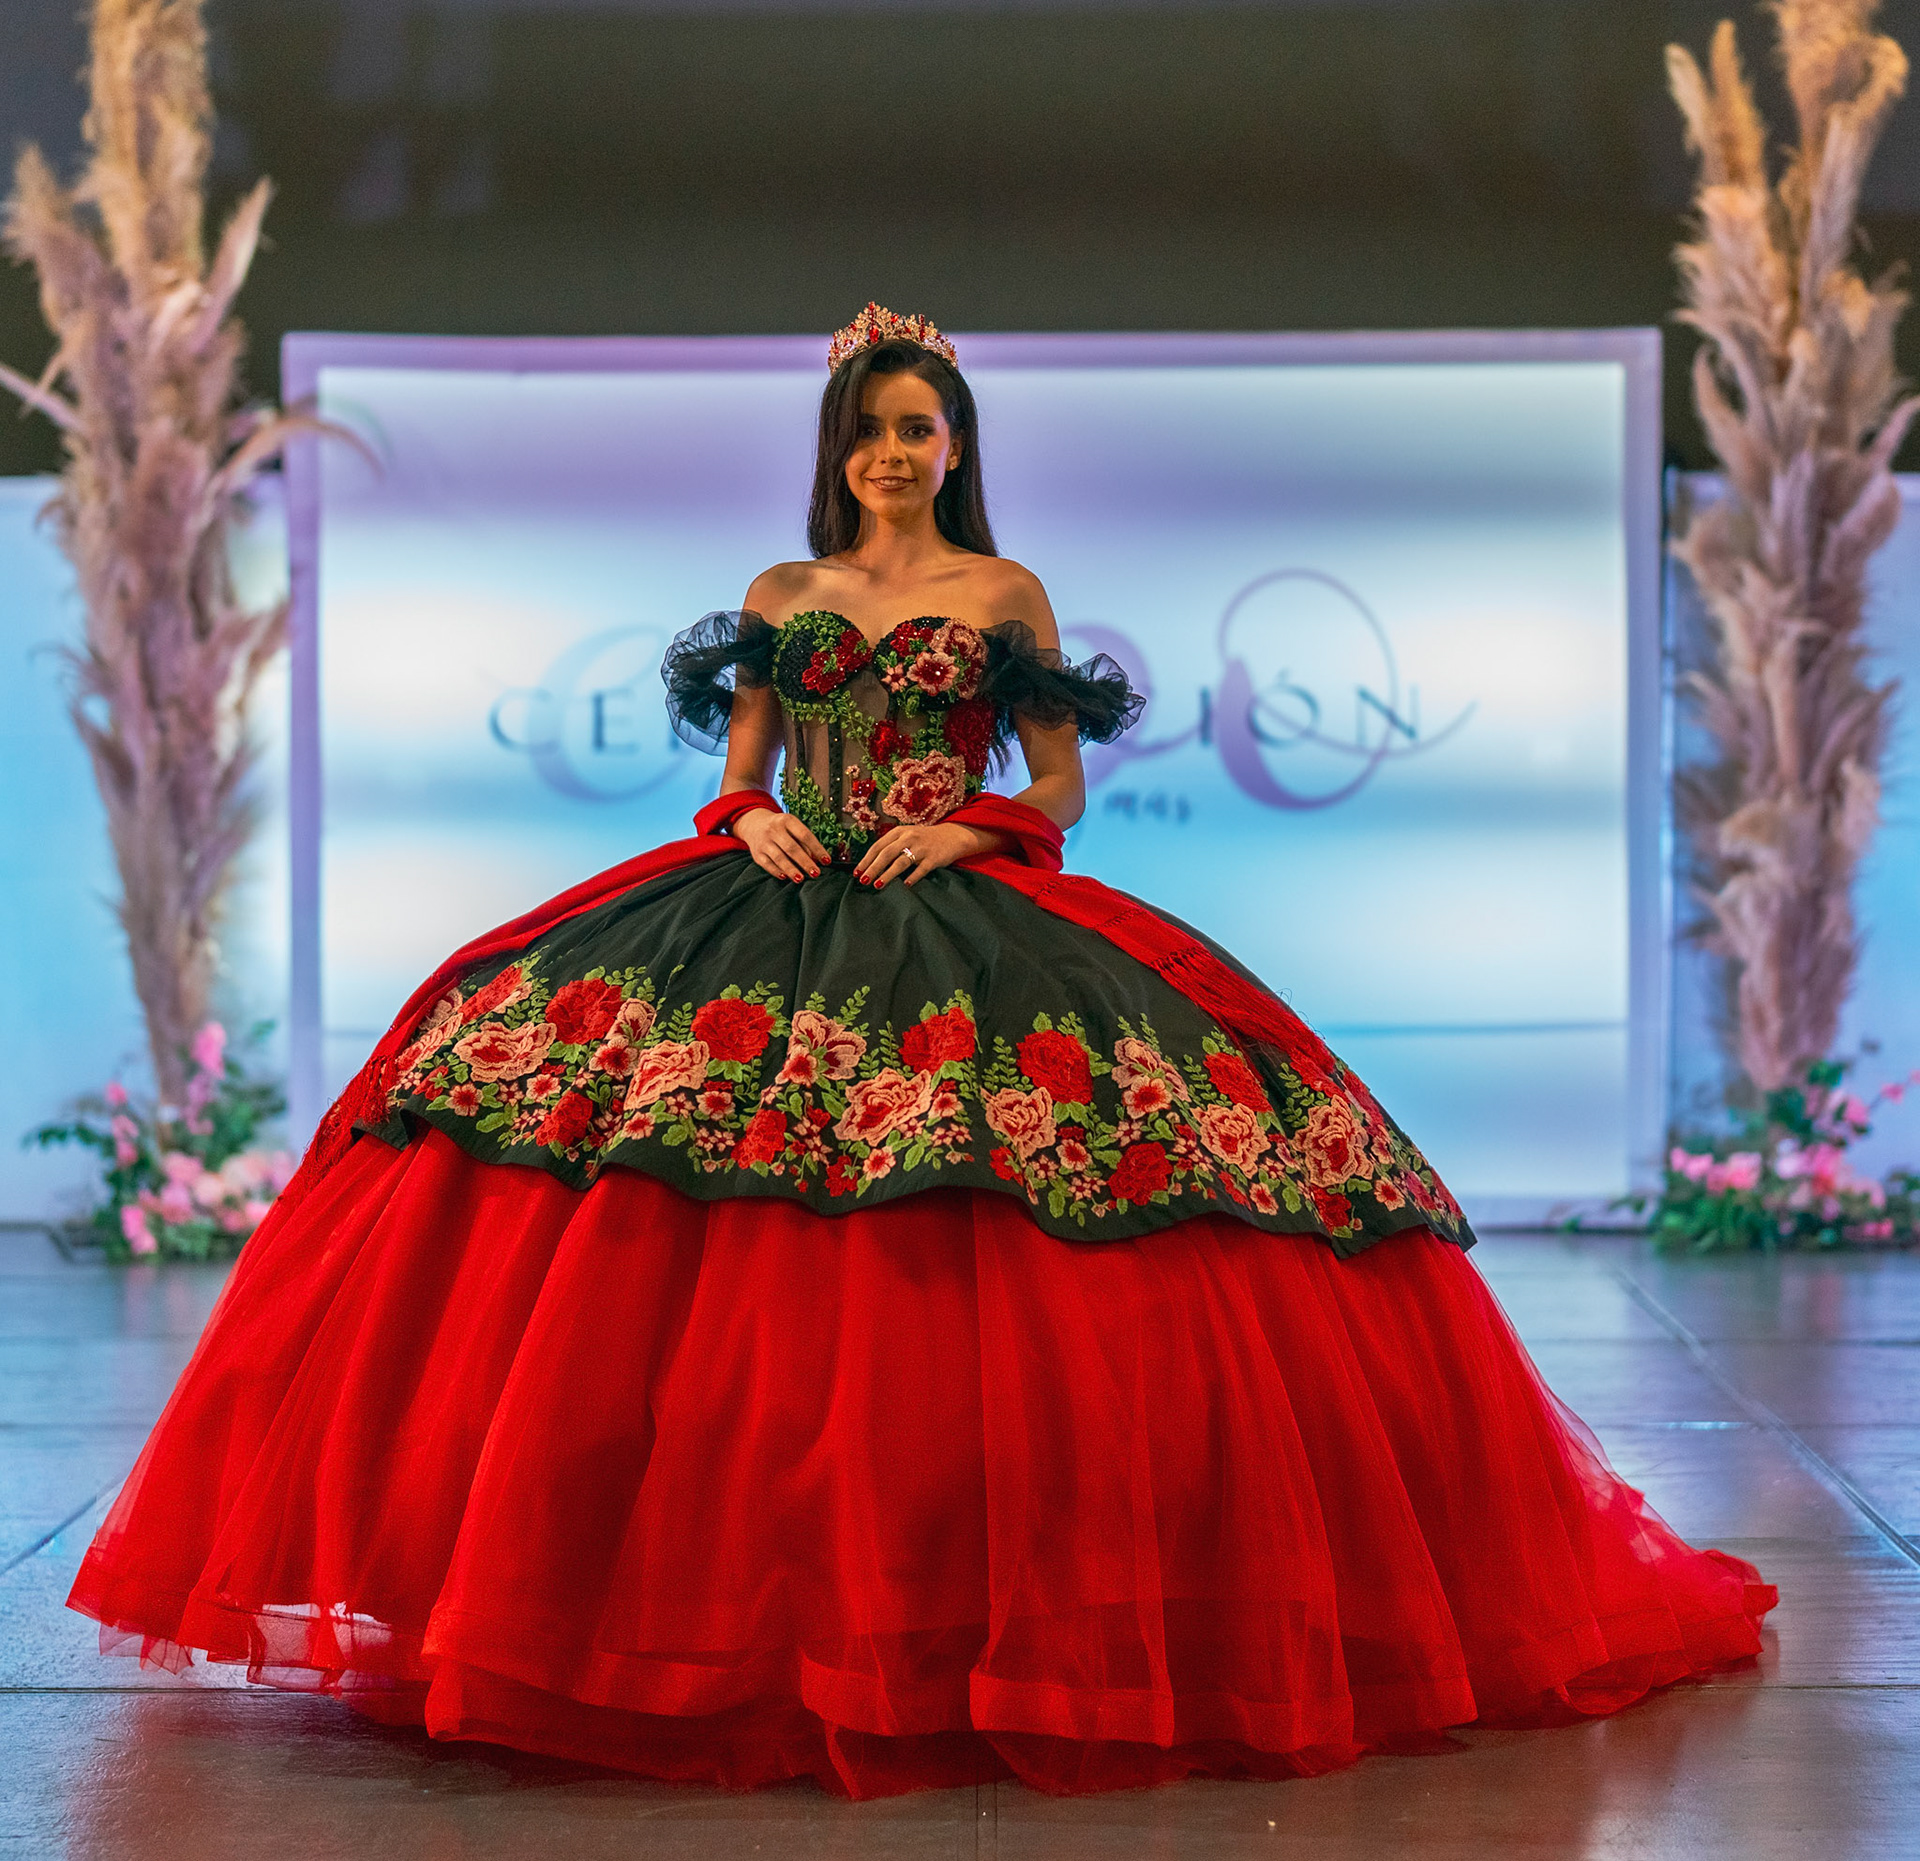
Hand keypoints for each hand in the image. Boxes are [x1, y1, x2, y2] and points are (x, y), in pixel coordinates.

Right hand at [733, 807, 828, 880]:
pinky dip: (777, 871)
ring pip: (779, 858)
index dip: (817, 849)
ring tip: (801, 878)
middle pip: (792, 848)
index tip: (827, 861)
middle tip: (816, 873)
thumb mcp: (793, 827)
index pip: (805, 835)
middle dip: (805, 862)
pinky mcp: (757, 853)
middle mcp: (774, 830)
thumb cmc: (781, 828)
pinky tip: (785, 877)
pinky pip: (768, 864)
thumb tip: (815, 859)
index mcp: (787, 820)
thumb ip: (804, 842)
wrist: (754, 824)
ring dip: (791, 869)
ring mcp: (764, 842)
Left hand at [854, 821, 991, 888]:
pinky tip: (906, 885)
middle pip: (886, 854)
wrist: (952, 836)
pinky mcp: (934, 858)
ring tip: (878, 884)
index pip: (878, 846)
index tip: (857, 871)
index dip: (867, 859)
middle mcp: (909, 838)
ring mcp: (922, 848)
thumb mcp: (906, 836)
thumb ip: (891, 846)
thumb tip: (870, 864)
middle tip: (863, 880)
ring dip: (888, 874)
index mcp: (899, 832)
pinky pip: (921, 869)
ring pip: (901, 862)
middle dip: (873, 868)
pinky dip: (913, 877)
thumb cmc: (924, 839)